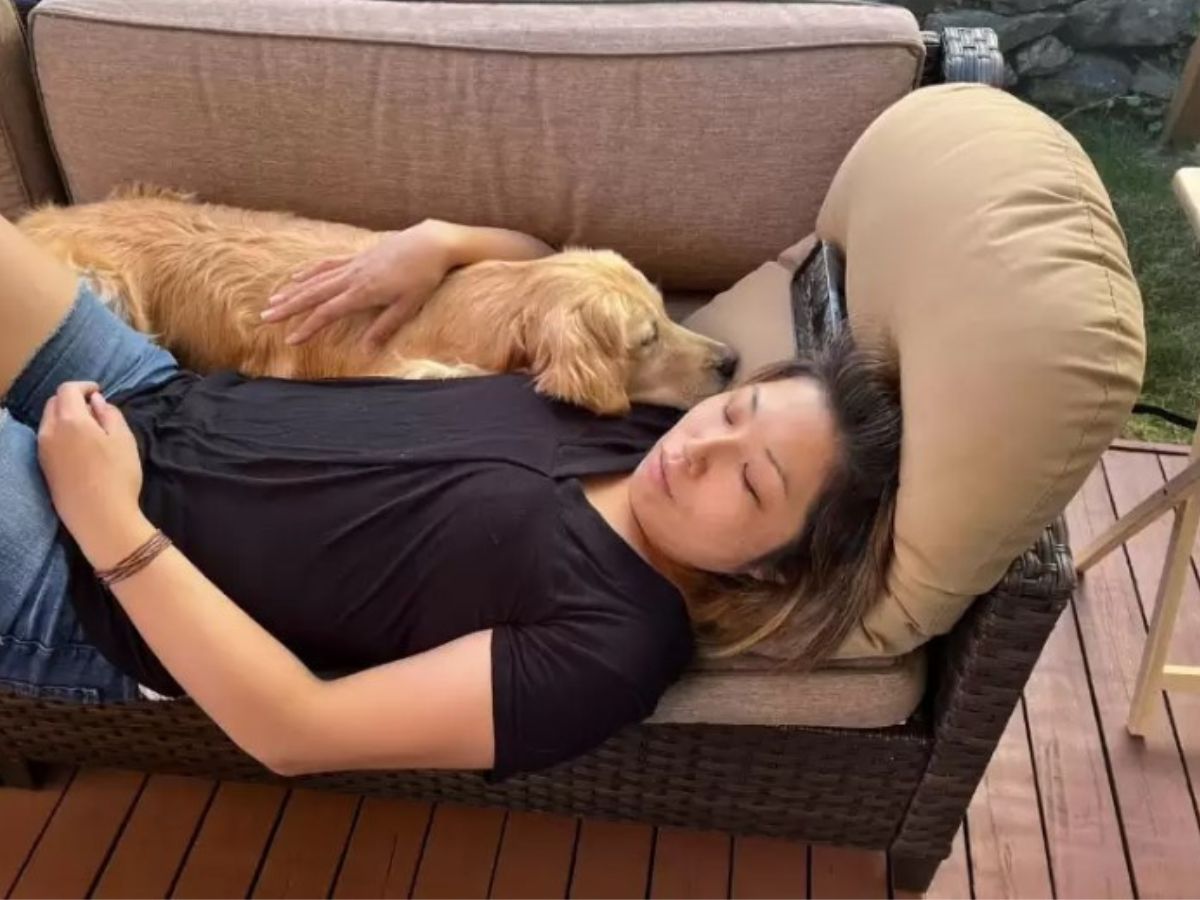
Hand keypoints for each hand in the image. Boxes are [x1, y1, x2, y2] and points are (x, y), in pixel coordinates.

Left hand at [37, 382, 149, 566]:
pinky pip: (48, 439)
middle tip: (94, 408)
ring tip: (88, 428)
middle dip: (72, 399)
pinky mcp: (44, 467)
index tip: (99, 391)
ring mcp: (43, 450)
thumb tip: (95, 402)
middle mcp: (49, 431)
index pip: (68, 390)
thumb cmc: (117, 475)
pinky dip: (61, 432)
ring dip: (65, 416)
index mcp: (70, 419)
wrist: (99, 517)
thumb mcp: (124, 439)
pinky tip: (80, 446)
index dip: (84, 386)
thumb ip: (109, 414)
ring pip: (49, 421)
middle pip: (54, 403)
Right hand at [261, 219, 459, 348]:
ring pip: (316, 278)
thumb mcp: (408, 307)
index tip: (290, 339)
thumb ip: (384, 327)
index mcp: (363, 292)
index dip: (307, 327)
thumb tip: (365, 352)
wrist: (432, 243)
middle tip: (265, 318)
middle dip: (288, 307)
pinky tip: (297, 276)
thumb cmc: (424, 277)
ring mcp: (353, 264)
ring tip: (273, 299)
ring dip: (293, 290)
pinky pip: (327, 264)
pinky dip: (310, 271)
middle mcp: (352, 277)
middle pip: (313, 294)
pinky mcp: (358, 255)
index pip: (327, 312)